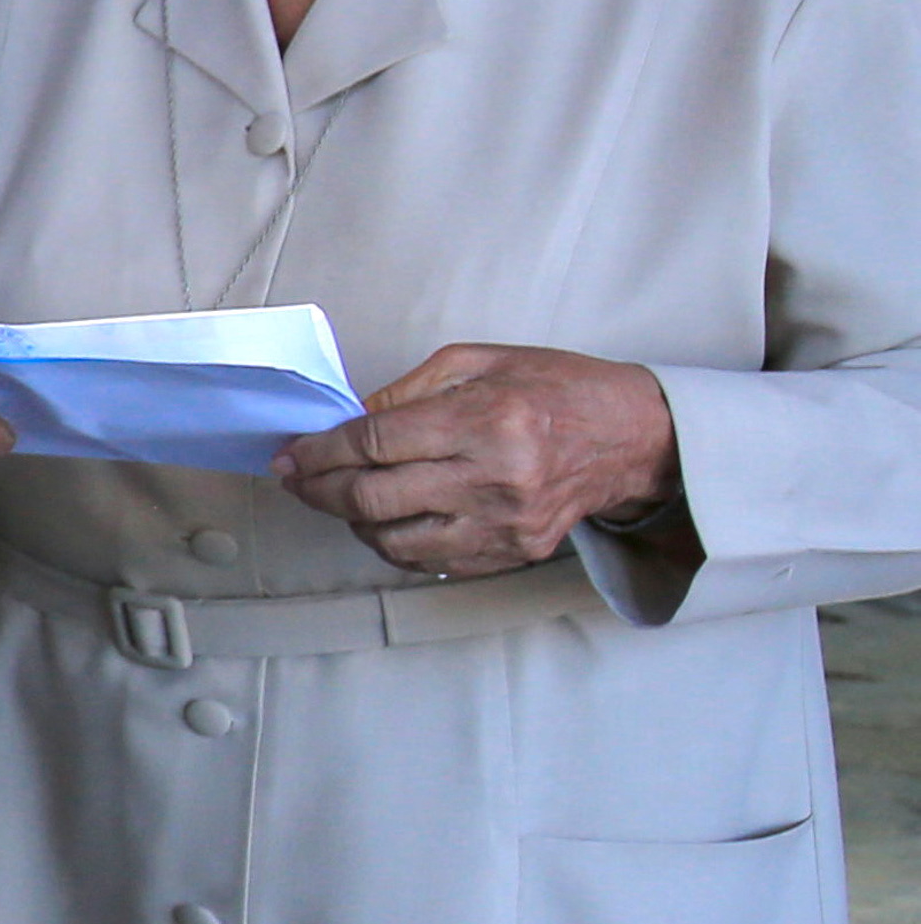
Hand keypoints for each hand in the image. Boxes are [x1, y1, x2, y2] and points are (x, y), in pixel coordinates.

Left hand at [276, 343, 676, 576]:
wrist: (634, 438)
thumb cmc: (557, 390)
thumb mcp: (480, 363)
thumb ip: (408, 391)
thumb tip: (347, 421)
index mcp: (484, 421)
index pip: (374, 443)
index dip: (319, 451)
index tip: (290, 454)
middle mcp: (493, 478)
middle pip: (372, 498)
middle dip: (318, 490)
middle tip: (297, 479)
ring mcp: (503, 523)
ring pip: (393, 540)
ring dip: (352, 521)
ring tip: (344, 496)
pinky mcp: (513, 552)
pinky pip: (429, 561)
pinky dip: (394, 543)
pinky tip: (386, 520)